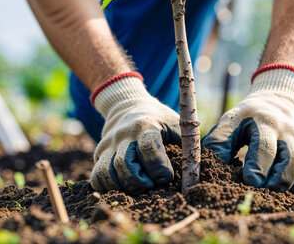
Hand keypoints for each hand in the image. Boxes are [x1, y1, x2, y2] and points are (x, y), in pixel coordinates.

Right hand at [90, 74, 180, 193]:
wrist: (127, 106)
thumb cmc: (158, 119)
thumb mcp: (175, 123)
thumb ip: (186, 144)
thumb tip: (197, 171)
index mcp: (145, 126)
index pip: (149, 149)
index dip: (160, 169)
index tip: (168, 177)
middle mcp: (123, 135)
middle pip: (124, 165)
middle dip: (140, 182)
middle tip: (152, 186)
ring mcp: (108, 145)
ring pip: (106, 173)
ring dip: (123, 187)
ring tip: (139, 187)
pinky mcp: (98, 154)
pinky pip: (96, 177)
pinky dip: (107, 187)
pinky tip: (123, 187)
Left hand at [203, 67, 293, 191]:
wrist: (277, 100)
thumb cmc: (247, 117)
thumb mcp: (230, 120)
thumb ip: (218, 142)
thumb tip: (211, 170)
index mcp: (264, 121)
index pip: (264, 145)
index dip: (258, 166)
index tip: (249, 181)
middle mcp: (286, 129)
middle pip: (289, 157)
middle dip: (275, 179)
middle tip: (260, 190)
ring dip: (288, 182)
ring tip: (272, 191)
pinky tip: (291, 190)